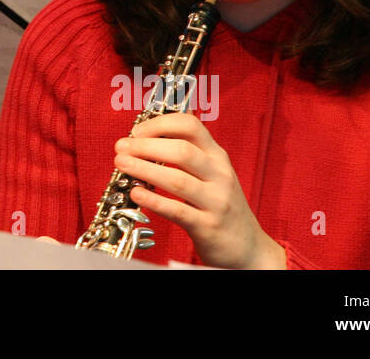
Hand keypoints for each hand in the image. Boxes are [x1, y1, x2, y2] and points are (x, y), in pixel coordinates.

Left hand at [114, 113, 285, 268]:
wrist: (248, 246)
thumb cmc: (220, 205)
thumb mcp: (211, 173)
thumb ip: (186, 156)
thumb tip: (145, 138)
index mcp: (217, 156)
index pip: (191, 126)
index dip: (160, 124)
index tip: (136, 130)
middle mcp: (220, 175)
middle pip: (181, 151)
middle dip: (145, 146)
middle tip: (120, 148)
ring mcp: (216, 201)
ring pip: (178, 180)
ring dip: (145, 169)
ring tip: (122, 165)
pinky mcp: (208, 226)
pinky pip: (177, 210)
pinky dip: (154, 200)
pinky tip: (136, 193)